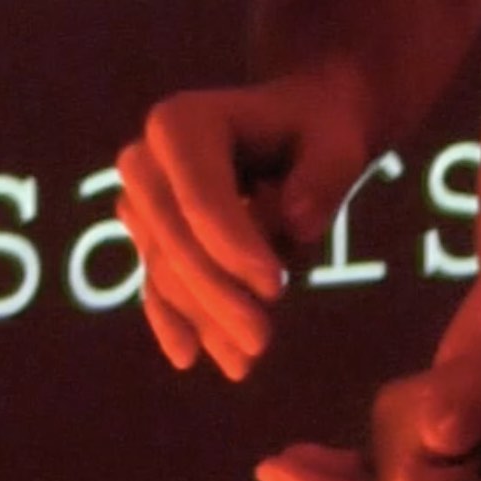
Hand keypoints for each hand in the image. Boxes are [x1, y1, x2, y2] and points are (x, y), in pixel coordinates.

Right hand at [112, 71, 370, 379]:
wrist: (302, 132)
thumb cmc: (320, 132)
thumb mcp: (339, 143)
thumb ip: (324, 177)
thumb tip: (295, 222)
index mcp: (183, 122)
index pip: (202, 198)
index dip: (233, 248)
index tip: (277, 289)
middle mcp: (147, 158)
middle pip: (174, 240)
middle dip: (215, 296)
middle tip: (261, 340)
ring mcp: (141, 199)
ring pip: (164, 271)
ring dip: (204, 318)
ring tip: (247, 357)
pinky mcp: (149, 235)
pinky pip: (156, 285)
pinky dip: (178, 321)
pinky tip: (198, 355)